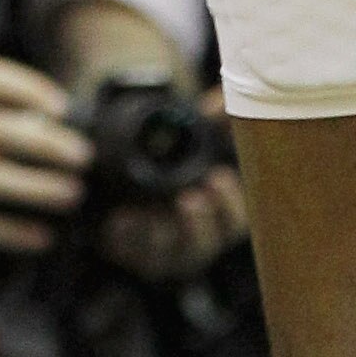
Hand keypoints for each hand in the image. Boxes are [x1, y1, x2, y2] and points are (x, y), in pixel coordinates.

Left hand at [93, 111, 247, 286]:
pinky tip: (121, 218)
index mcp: (217, 217)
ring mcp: (164, 250)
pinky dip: (126, 236)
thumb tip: (216, 103)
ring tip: (150, 211)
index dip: (230, 205)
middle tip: (189, 198)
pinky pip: (130, 253)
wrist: (131, 175)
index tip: (217, 177)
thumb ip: (216, 119)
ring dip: (160, 233)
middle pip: (204, 244)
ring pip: (168, 254)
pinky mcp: (132, 252)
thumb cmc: (179, 160)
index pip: (234, 223)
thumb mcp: (200, 138)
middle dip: (200, 224)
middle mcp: (194, 239)